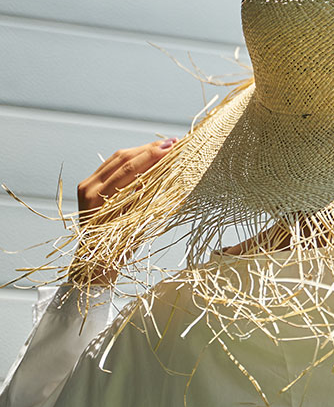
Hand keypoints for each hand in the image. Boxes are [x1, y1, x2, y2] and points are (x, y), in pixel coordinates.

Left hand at [73, 137, 177, 284]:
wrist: (92, 263)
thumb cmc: (116, 250)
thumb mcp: (136, 223)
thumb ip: (147, 197)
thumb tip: (171, 178)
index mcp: (98, 197)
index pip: (128, 167)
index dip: (151, 155)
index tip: (172, 148)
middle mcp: (89, 187)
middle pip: (123, 158)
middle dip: (150, 149)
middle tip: (173, 143)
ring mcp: (87, 184)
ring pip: (117, 158)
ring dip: (142, 150)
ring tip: (165, 146)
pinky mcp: (89, 184)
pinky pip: (112, 165)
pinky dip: (132, 158)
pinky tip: (148, 154)